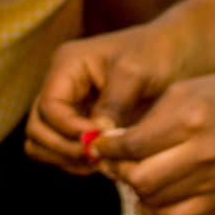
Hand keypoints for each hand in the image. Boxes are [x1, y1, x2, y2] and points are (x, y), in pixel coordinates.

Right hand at [27, 22, 186, 173]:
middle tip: (96, 157)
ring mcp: (70, 104)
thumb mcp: (135, 73)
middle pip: (37, 126)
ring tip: (99, 162)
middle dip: (62, 147)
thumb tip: (97, 136)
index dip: (68, 129)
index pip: (48, 107)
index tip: (99, 140)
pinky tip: (103, 162)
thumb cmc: (156, 54)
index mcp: (67, 66)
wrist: (177, 52)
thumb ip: (113, 103)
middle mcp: (61, 86)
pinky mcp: (82, 121)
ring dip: (65, 157)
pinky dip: (75, 160)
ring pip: (43, 140)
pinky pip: (63, 147)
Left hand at [94, 69, 214, 214]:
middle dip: (118, 170)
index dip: (107, 147)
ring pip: (154, 199)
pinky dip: (159, 205)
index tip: (98, 143)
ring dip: (136, 187)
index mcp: (189, 120)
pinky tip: (158, 187)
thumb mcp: (180, 91)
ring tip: (135, 169)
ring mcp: (213, 179)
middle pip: (140, 179)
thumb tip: (111, 143)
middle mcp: (202, 153)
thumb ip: (145, 119)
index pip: (132, 145)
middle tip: (114, 160)